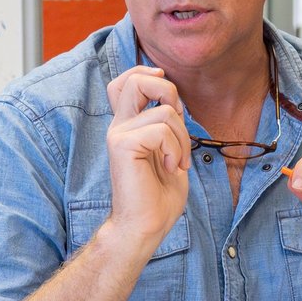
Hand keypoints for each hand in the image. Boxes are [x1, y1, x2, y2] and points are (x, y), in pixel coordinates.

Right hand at [102, 66, 192, 249]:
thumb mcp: (169, 152)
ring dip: (183, 138)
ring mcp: (119, 134)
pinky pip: (161, 131)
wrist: (145, 225)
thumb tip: (175, 103)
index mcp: (128, 126)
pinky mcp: (122, 145)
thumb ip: (167, 127)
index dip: (146, 74)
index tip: (169, 97)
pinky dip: (176, 150)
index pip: (125, 82)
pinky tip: (171, 167)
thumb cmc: (158, 197)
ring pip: (164, 110)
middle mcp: (119, 126)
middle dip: (168, 91)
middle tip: (177, 121)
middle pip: (135, 79)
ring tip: (177, 161)